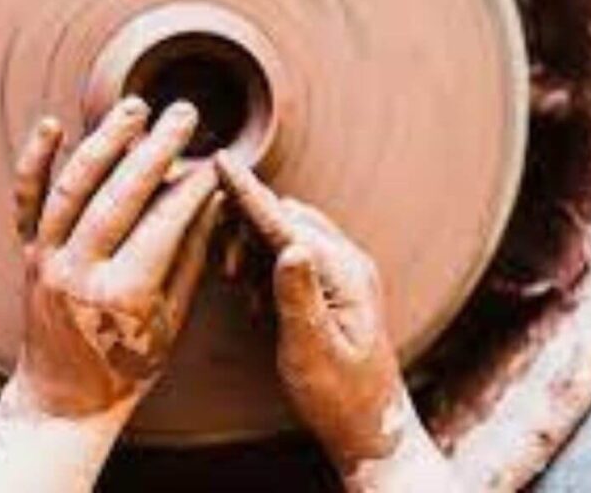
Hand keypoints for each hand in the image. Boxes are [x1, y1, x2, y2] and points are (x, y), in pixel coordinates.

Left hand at [13, 97, 220, 417]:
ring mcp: (46, 259)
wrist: (63, 397)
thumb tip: (212, 201)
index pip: (164, 224)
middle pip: (119, 196)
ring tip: (135, 108)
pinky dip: (35, 161)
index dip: (193, 188)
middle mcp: (78, 271)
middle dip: (157, 150)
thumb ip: (189, 257)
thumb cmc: (128, 364)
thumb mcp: (171, 319)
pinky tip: (52, 124)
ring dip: (105, 142)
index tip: (215, 161)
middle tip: (185, 115)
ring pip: (72, 187)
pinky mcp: (27, 252)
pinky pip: (26, 200)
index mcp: (121, 295)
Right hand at [215, 151, 403, 471]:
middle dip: (246, 228)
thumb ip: (298, 296)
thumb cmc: (340, 395)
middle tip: (227, 271)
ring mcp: (343, 272)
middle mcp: (347, 262)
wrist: (369, 427)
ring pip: (287, 233)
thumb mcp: (312, 350)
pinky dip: (266, 264)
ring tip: (240, 285)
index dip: (248, 192)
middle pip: (285, 218)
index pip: (285, 222)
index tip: (221, 161)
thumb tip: (289, 246)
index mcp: (344, 272)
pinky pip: (293, 253)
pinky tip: (258, 298)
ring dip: (255, 248)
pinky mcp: (334, 285)